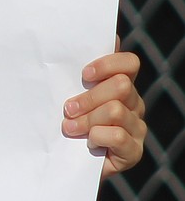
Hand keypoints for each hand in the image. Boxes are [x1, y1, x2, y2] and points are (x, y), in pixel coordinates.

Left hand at [61, 44, 145, 178]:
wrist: (64, 163)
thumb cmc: (67, 122)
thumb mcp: (70, 94)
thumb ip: (83, 72)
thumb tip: (106, 38)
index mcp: (122, 85)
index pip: (129, 64)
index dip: (108, 64)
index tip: (85, 74)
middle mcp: (134, 104)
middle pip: (121, 86)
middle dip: (89, 97)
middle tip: (68, 109)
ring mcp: (137, 127)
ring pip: (115, 111)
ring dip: (86, 120)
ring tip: (69, 128)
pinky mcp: (134, 151)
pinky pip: (117, 135)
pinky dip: (97, 137)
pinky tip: (88, 143)